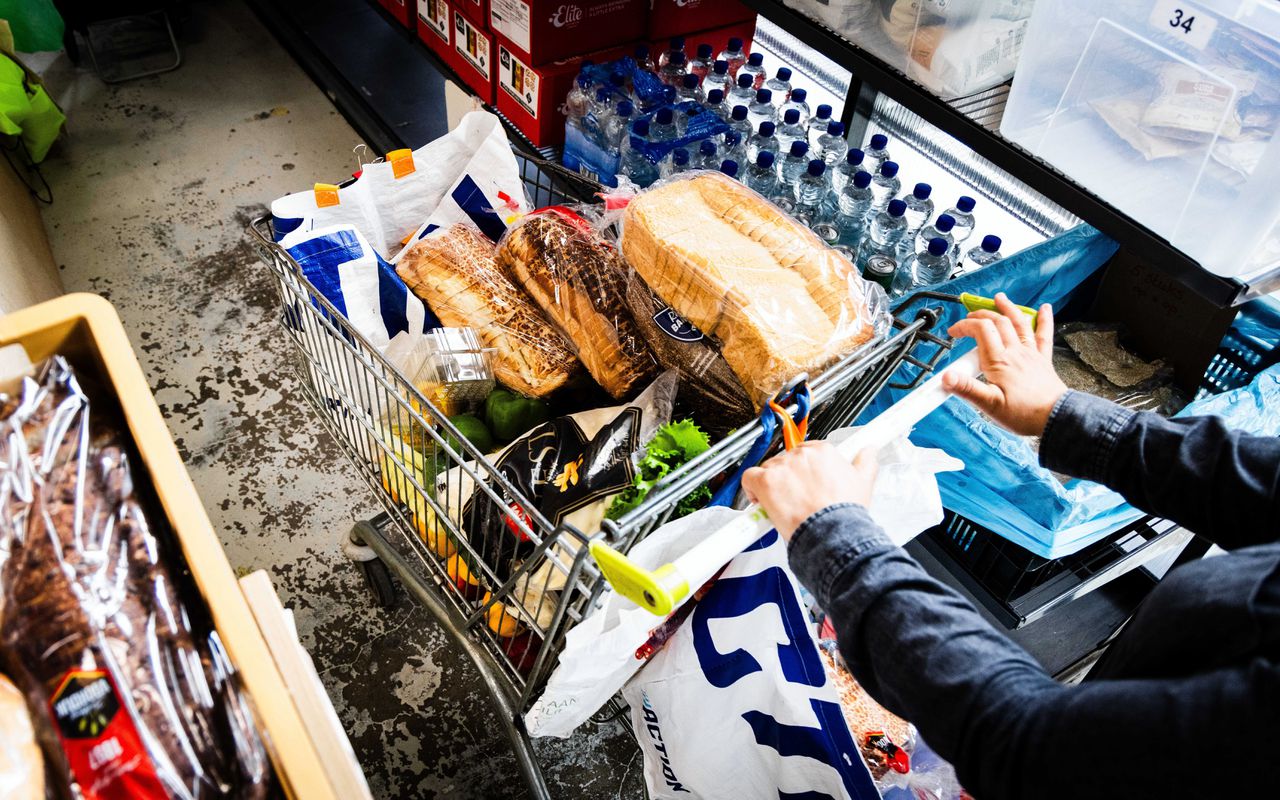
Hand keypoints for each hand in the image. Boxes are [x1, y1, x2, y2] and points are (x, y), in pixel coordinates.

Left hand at [742, 441, 877, 540]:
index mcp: (823, 451)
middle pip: (786, 461)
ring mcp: (782, 467)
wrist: (832, 533)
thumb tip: (869, 451)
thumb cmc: (845, 513)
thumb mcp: (864, 482)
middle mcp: (802, 454)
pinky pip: (750, 477)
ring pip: (768, 469)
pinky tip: (760, 501)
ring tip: (782, 504)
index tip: (803, 482)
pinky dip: (751, 488)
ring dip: (772, 485)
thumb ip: (866, 462)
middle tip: (795, 497)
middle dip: (788, 478)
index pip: (806, 452)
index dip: (803, 470)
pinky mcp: (766, 481)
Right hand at [943, 293, 1066, 436]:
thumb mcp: (989, 405)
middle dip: (981, 315)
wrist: (1055, 418)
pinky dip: (1044, 320)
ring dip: (1008, 309)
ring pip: (1019, 323)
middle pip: (998, 322)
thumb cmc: (1023, 414)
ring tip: (1000, 299)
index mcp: (999, 361)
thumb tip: (947, 376)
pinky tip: (1045, 309)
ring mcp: (1030, 354)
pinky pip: (1044, 335)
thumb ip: (967, 389)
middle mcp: (1015, 352)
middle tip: (970, 316)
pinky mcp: (1042, 360)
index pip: (981, 330)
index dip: (964, 326)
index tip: (954, 332)